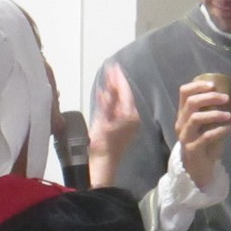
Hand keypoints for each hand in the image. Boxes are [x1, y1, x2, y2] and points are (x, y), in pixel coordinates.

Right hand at [89, 62, 139, 186]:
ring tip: (107, 75)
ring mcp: (123, 121)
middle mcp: (129, 116)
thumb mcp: (103, 121)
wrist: (101, 163)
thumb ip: (106, 104)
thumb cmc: (103, 144)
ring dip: (112, 89)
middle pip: (122, 95)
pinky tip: (103, 92)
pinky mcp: (116, 126)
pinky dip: (108, 100)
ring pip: (118, 101)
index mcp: (129, 115)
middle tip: (110, 67)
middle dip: (116, 81)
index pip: (125, 92)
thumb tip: (107, 88)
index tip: (115, 67)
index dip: (119, 79)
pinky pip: (113, 109)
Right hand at [175, 79, 230, 188]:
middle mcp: (182, 122)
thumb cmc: (207, 143)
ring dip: (214, 114)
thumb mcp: (219, 126)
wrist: (200, 168)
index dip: (197, 86)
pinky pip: (204, 137)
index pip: (184, 92)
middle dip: (209, 97)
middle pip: (191, 103)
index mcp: (185, 113)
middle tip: (226, 98)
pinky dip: (218, 131)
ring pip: (195, 118)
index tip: (214, 85)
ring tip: (229, 115)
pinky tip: (228, 129)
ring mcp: (185, 136)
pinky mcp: (192, 149)